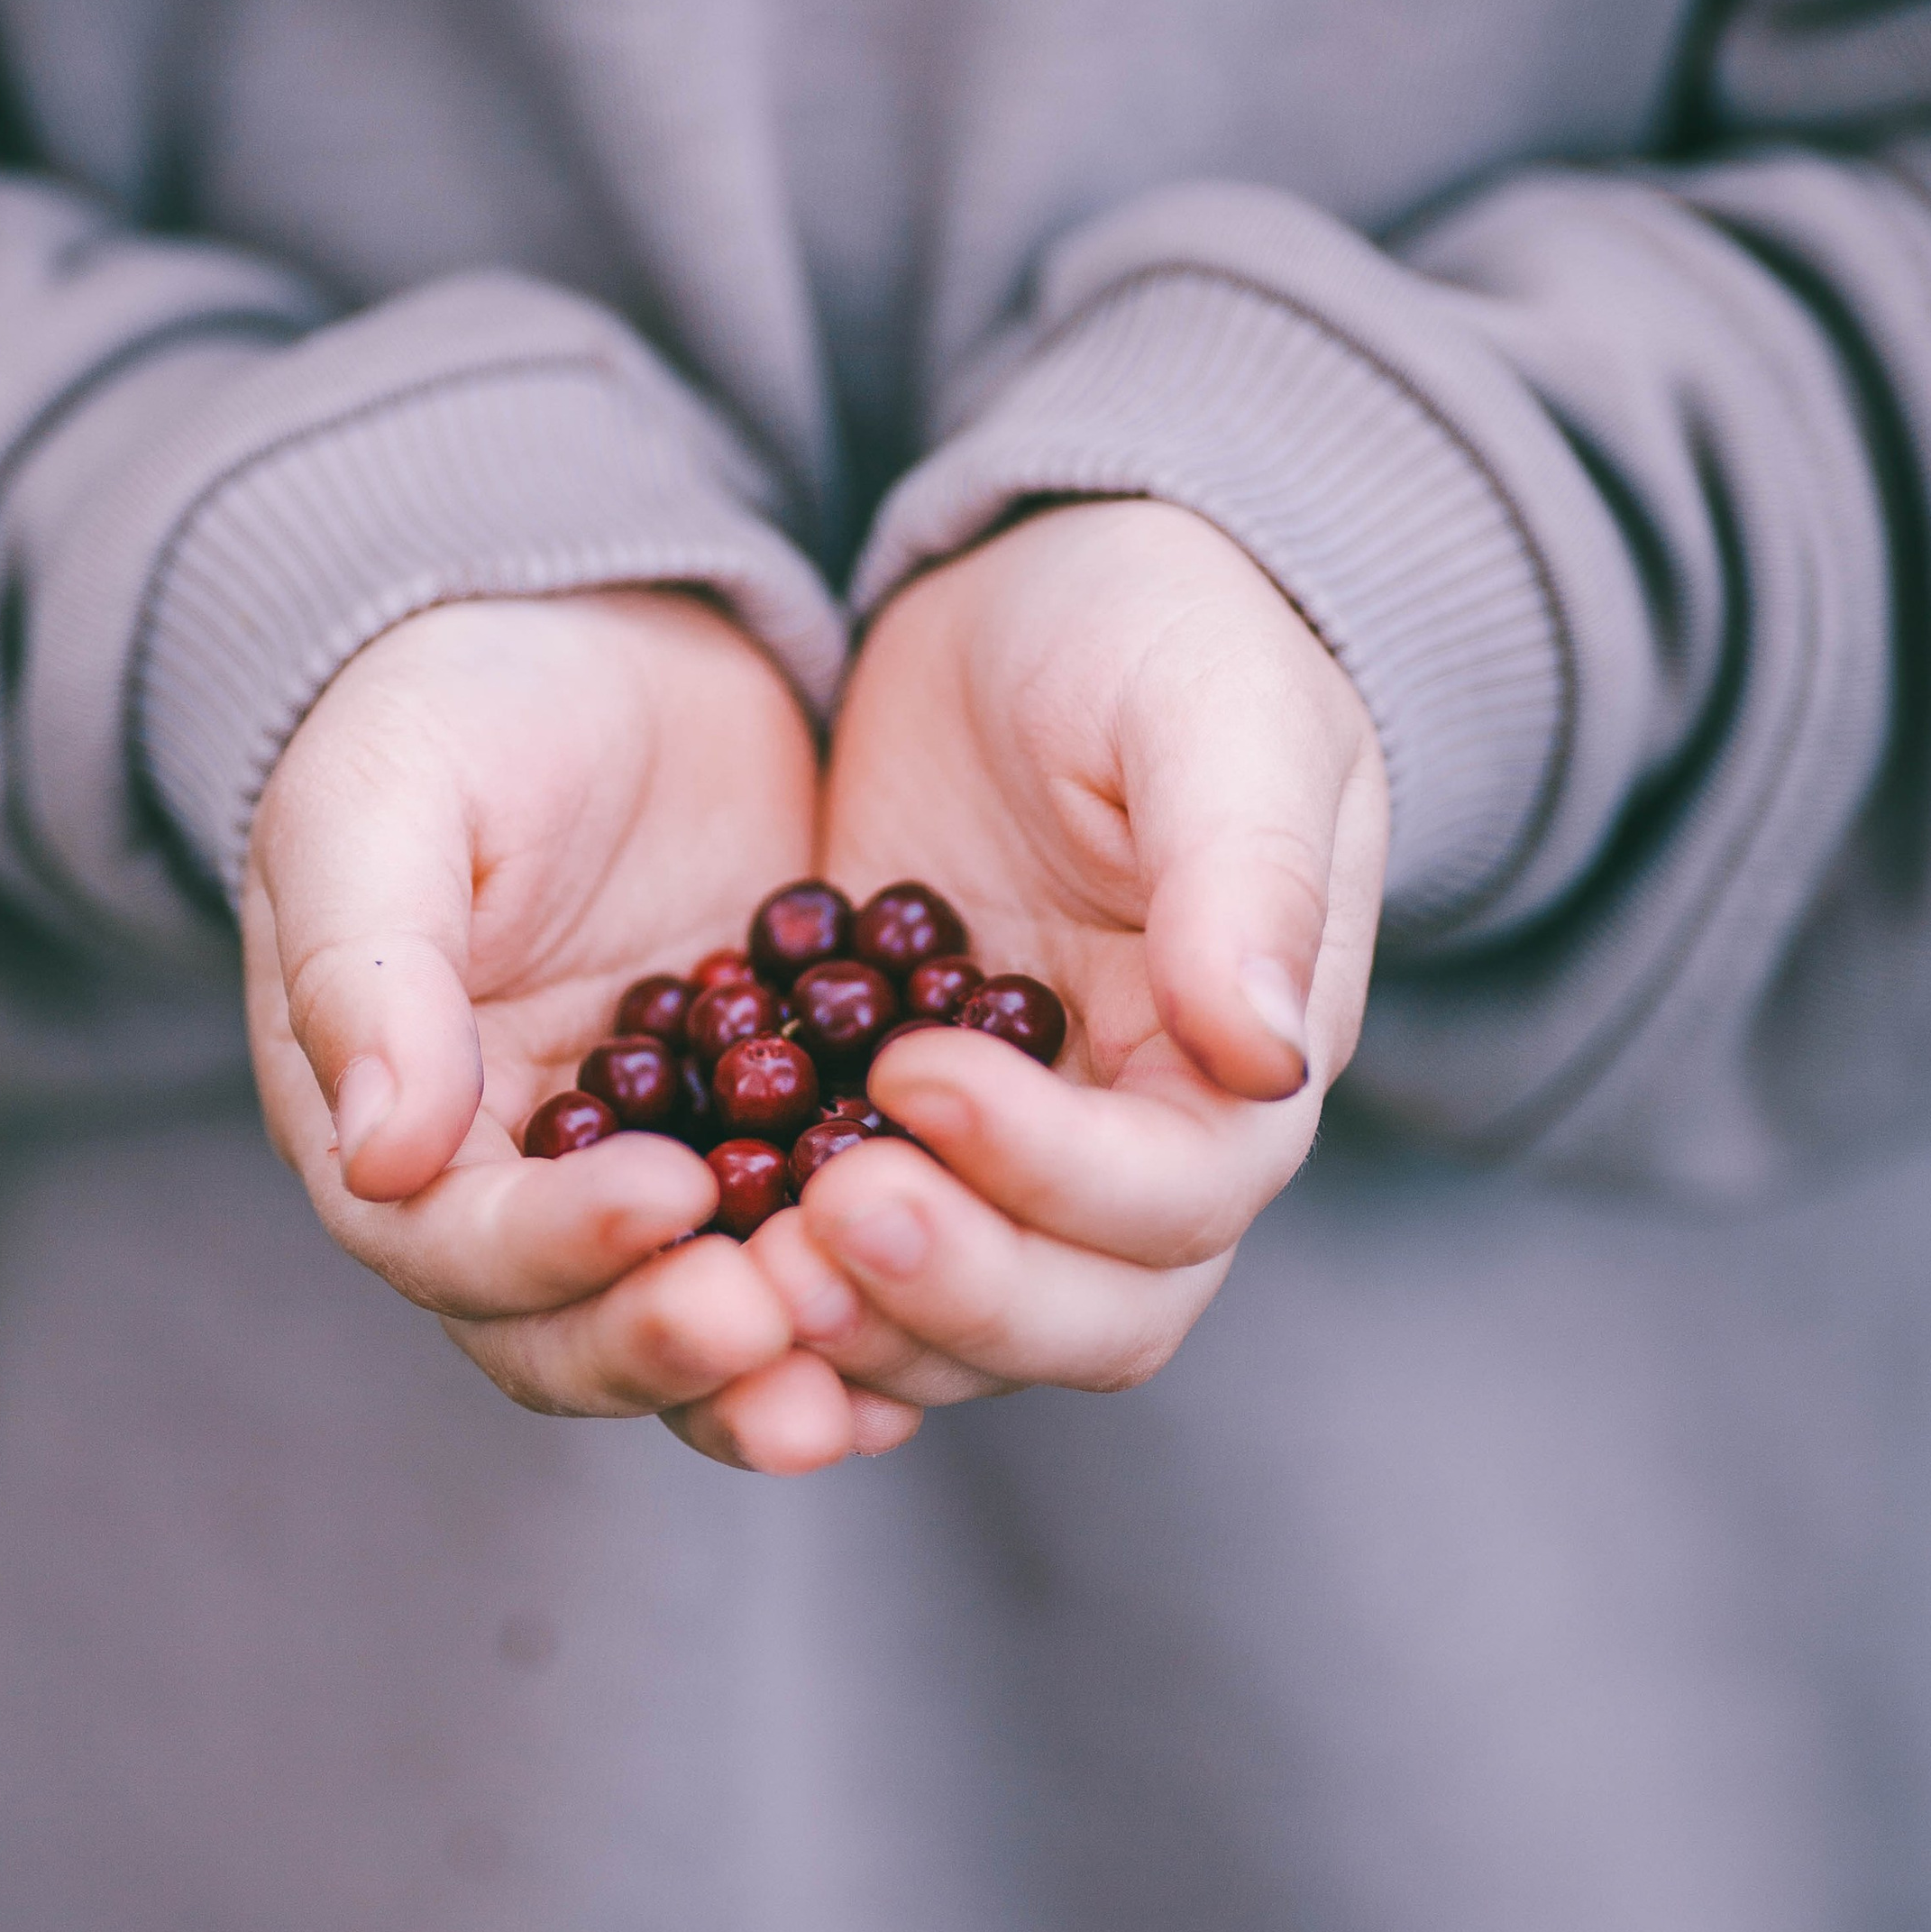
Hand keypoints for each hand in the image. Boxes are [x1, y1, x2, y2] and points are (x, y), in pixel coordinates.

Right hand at [242, 589, 917, 1470]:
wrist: (605, 642)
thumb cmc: (454, 708)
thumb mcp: (382, 806)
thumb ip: (370, 978)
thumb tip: (381, 1161)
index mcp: (395, 1132)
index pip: (454, 1244)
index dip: (553, 1247)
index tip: (665, 1197)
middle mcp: (515, 1200)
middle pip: (574, 1336)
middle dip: (672, 1345)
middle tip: (776, 1321)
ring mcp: (654, 1184)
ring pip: (704, 1322)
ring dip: (784, 1358)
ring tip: (871, 1367)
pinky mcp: (773, 1151)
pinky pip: (818, 1247)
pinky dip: (879, 1295)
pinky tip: (968, 1292)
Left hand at [748, 501, 1387, 1413]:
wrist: (1040, 605)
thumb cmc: (1163, 633)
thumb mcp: (1218, 716)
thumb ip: (1245, 879)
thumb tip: (1263, 1056)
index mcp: (1239, 1070)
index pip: (1174, 1201)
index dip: (1052, 1175)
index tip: (919, 1076)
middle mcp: (1136, 1154)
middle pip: (1079, 1317)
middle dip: (950, 1295)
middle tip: (812, 1223)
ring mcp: (1004, 1166)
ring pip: (953, 1326)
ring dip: (849, 1320)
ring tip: (731, 1259)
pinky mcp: (880, 1140)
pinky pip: (836, 1259)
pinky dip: (767, 1279)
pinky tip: (667, 1250)